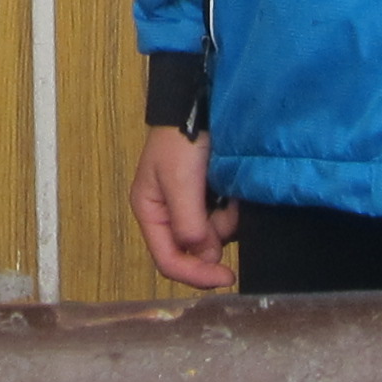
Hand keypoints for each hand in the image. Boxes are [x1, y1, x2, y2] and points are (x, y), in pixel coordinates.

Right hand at [130, 125, 237, 288]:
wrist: (199, 104)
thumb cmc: (181, 141)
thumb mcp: (180, 181)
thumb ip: (189, 221)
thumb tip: (204, 255)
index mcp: (150, 213)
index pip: (168, 260)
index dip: (195, 275)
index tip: (226, 277)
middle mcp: (168, 215)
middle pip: (193, 251)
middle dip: (214, 238)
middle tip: (226, 212)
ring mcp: (189, 207)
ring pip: (212, 236)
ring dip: (225, 221)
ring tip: (227, 192)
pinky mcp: (208, 198)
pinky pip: (223, 219)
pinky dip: (231, 209)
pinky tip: (231, 190)